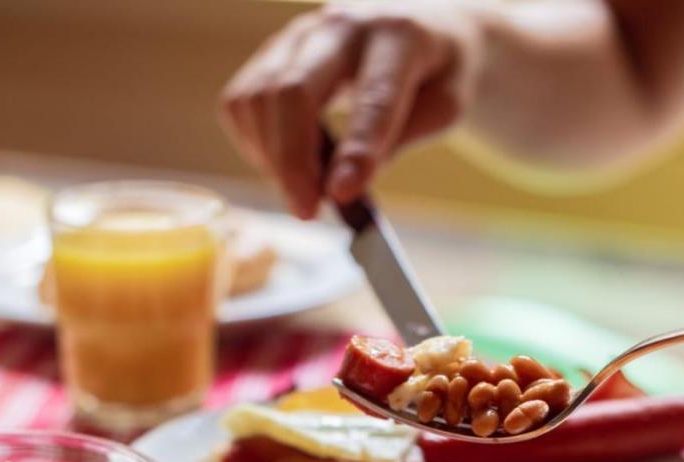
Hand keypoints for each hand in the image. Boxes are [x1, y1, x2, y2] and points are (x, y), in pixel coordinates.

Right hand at [220, 3, 480, 218]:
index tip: (340, 197)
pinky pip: (240, 103)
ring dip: (271, 159)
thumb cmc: (436, 74)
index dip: (355, 151)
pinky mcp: (272, 53)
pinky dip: (254, 145)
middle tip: (306, 212)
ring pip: (256, 97)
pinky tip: (286, 163)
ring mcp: (298, 36)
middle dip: (292, 161)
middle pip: (292, 91)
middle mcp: (340, 26)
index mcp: (397, 36)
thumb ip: (397, 142)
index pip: (371, 98)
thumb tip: (342, 187)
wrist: (422, 27)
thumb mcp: (444, 108)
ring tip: (304, 190)